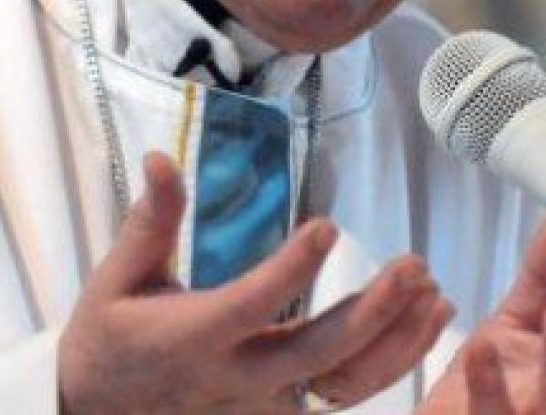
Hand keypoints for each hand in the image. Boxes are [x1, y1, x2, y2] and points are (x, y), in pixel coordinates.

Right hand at [59, 152, 454, 413]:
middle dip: (373, 312)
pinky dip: (389, 368)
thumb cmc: (108, 340)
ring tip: (437, 297)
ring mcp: (263, 406)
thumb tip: (162, 156)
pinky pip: (343, 398)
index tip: (327, 225)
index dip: (292, 268)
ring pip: (345, 386)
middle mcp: (236, 377)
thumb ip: (150, 222)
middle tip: (413, 266)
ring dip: (398, 344)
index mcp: (194, 336)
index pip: (253, 303)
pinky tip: (422, 331)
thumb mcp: (116, 280)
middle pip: (319, 353)